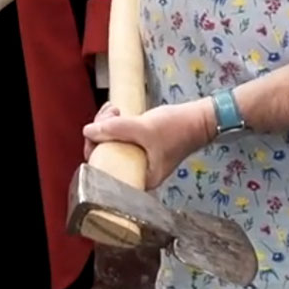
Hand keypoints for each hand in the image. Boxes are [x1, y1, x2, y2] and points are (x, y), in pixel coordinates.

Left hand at [82, 99, 215, 190]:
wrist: (201, 119)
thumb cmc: (176, 128)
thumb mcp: (144, 128)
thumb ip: (115, 130)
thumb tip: (86, 131)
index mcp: (139, 179)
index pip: (104, 169)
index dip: (94, 147)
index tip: (98, 126)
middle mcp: (136, 173)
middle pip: (104, 154)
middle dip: (101, 130)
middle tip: (111, 111)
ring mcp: (138, 159)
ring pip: (110, 143)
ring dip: (107, 124)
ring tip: (115, 109)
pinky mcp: (141, 147)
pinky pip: (120, 138)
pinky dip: (116, 124)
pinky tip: (117, 111)